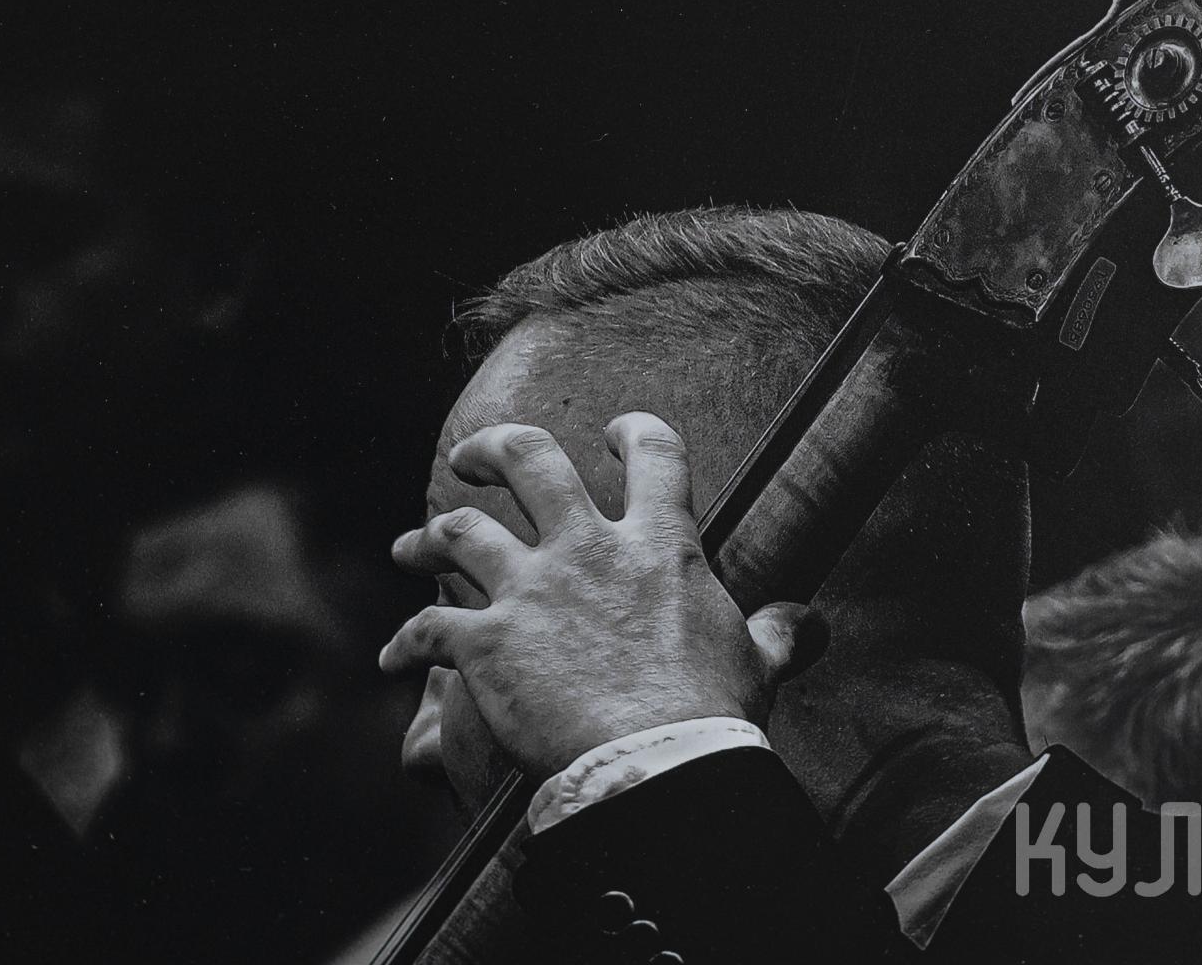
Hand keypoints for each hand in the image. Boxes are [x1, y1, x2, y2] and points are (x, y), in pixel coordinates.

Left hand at [379, 411, 825, 780]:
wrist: (654, 768)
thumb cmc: (711, 716)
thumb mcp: (757, 663)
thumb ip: (777, 632)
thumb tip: (808, 623)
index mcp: (659, 544)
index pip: (653, 452)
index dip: (632, 432)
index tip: (614, 432)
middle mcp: (588, 549)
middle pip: (527, 459)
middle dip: (490, 449)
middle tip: (473, 458)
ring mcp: (531, 591)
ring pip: (459, 533)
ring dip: (426, 538)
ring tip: (409, 547)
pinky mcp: (486, 643)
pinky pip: (427, 628)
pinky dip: (404, 641)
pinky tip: (393, 656)